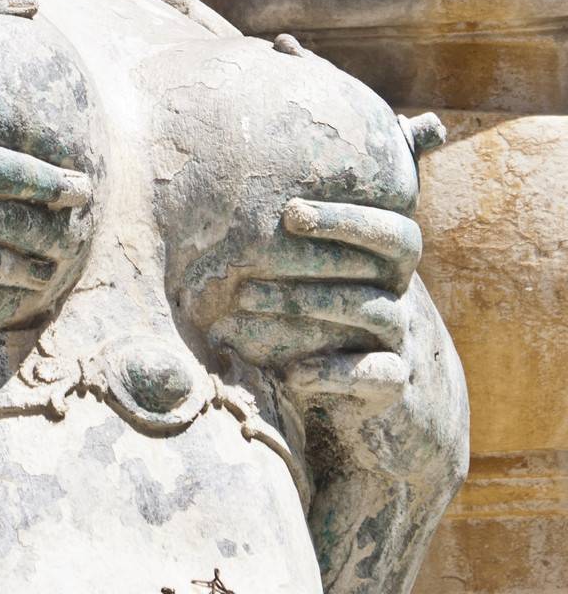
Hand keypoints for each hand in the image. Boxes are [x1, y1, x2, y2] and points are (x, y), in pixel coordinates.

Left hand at [197, 194, 467, 593]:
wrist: (371, 406)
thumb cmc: (319, 331)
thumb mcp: (308, 291)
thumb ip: (283, 258)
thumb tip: (213, 217)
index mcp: (383, 264)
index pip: (390, 225)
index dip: (349, 215)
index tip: (292, 210)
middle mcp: (399, 293)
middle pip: (398, 250)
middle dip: (338, 233)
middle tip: (282, 225)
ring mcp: (403, 338)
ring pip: (376, 308)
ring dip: (309, 299)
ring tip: (247, 296)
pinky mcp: (394, 385)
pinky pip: (379, 373)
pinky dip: (333, 371)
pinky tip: (292, 372)